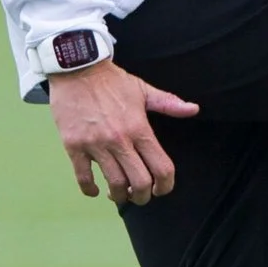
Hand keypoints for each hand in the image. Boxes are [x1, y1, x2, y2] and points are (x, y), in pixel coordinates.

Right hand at [48, 59, 198, 205]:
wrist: (77, 69)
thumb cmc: (112, 81)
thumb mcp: (143, 90)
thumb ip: (169, 104)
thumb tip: (194, 109)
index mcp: (140, 129)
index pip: (161, 167)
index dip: (166, 186)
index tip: (161, 190)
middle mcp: (120, 140)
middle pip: (138, 182)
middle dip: (142, 196)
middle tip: (139, 196)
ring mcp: (95, 145)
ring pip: (113, 183)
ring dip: (118, 195)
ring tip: (119, 194)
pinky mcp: (73, 146)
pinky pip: (83, 176)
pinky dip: (90, 189)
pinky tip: (95, 190)